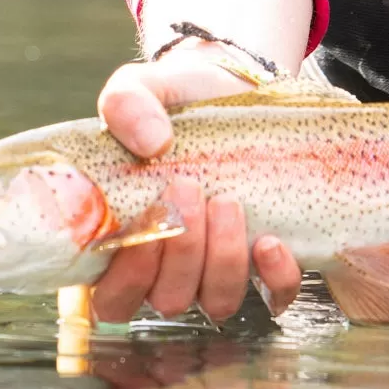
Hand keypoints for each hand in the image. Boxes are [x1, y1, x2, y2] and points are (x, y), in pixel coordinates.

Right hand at [91, 44, 303, 323]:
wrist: (224, 87)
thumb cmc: (170, 101)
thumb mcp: (139, 87)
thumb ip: (125, 104)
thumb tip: (151, 143)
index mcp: (123, 241)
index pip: (113, 297)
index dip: (128, 275)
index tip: (147, 217)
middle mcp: (167, 267)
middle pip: (167, 299)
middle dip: (181, 252)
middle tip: (189, 188)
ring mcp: (216, 268)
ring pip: (216, 301)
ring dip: (222, 259)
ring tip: (227, 202)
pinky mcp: (263, 259)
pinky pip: (274, 295)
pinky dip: (275, 277)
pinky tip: (270, 240)